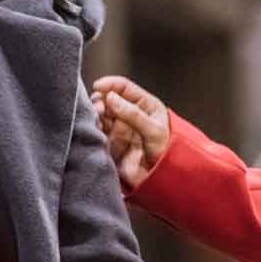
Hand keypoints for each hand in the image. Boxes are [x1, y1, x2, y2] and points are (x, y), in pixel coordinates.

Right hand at [89, 76, 171, 190]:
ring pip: (101, 115)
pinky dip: (93, 128)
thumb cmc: (167, 151)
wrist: (163, 178)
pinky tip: (94, 128)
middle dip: (100, 100)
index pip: (123, 87)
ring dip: (95, 114)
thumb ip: (132, 114)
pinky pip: (98, 131)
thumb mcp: (153, 130)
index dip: (110, 84)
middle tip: (98, 108)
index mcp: (144, 104)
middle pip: (108, 100)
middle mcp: (129, 114)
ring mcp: (119, 128)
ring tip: (96, 119)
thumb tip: (110, 98)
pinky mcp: (111, 142)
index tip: (98, 86)